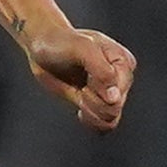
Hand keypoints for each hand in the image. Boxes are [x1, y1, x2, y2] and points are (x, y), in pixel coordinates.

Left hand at [23, 18, 135, 132]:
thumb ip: (101, 71)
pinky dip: (91, 120)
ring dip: (90, 110)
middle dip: (92, 100)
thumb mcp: (81, 49)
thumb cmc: (61, 42)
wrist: (43, 45)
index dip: (98, 90)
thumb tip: (115, 98)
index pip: (119, 91)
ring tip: (79, 93)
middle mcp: (120, 78)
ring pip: (110, 118)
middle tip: (81, 86)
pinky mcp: (97, 102)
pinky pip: (103, 124)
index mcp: (123, 63)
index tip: (86, 77)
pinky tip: (80, 109)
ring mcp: (109, 92)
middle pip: (114, 107)